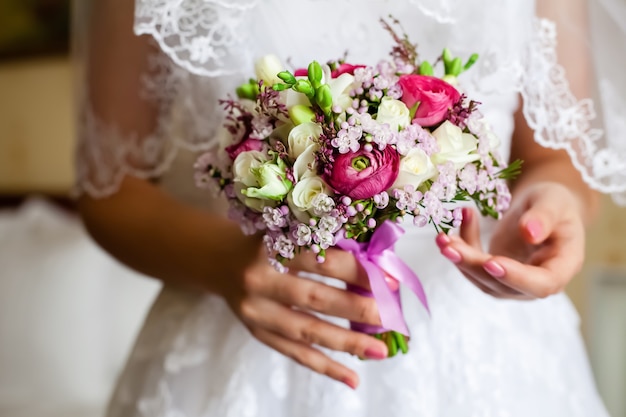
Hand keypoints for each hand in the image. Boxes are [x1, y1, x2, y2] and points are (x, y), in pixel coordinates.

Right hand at [218, 235, 387, 389]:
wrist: (220, 260)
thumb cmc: (266, 243)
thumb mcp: (289, 233)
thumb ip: (325, 247)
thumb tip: (377, 271)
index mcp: (272, 245)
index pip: (322, 260)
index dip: (358, 271)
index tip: (388, 279)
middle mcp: (261, 279)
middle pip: (316, 298)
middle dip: (358, 308)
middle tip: (392, 315)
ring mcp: (257, 311)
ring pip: (307, 330)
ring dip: (347, 342)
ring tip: (380, 350)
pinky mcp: (258, 333)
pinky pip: (295, 353)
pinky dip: (325, 366)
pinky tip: (353, 378)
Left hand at [435, 182, 585, 299]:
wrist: (542, 207)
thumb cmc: (554, 203)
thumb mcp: (553, 201)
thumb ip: (544, 217)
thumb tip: (530, 233)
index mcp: (563, 266)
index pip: (542, 284)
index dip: (516, 278)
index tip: (490, 262)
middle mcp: (538, 281)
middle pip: (503, 285)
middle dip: (473, 265)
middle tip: (450, 246)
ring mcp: (514, 282)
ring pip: (482, 279)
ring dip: (460, 259)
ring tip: (443, 237)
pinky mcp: (494, 274)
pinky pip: (473, 266)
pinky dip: (461, 247)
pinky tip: (457, 224)